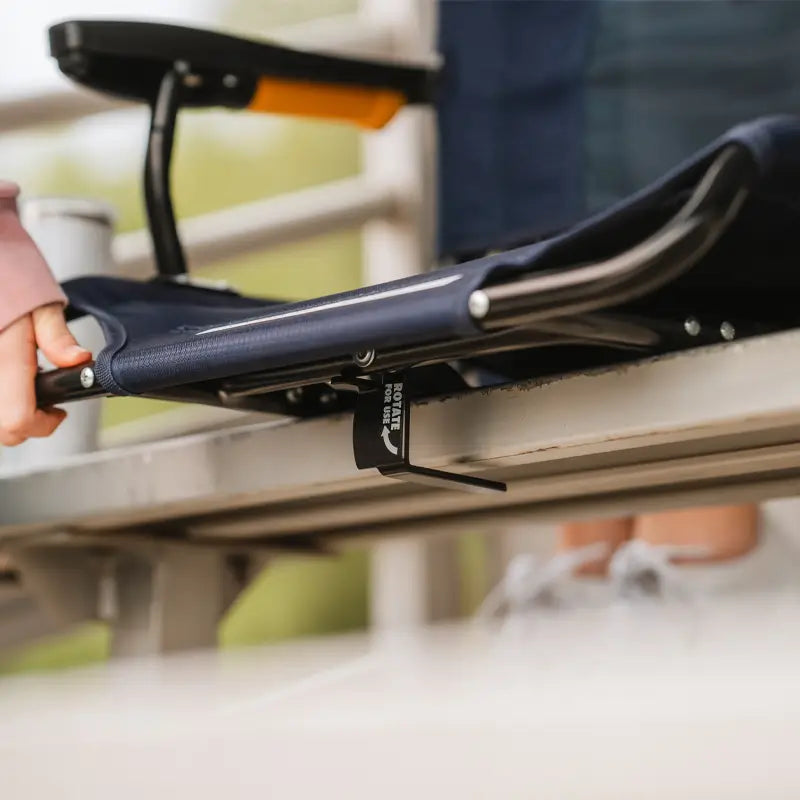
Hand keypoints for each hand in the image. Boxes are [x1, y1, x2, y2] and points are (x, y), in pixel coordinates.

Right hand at [0, 303, 90, 445]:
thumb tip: (79, 360)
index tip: (59, 412)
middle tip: (45, 402)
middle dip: (27, 423)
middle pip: (2, 430)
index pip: (17, 421)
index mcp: (4, 360)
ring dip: (10, 412)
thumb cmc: (7, 281)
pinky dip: (2, 398)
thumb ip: (57, 337)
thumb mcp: (40, 305)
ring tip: (26, 386)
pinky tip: (11, 378)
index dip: (44, 425)